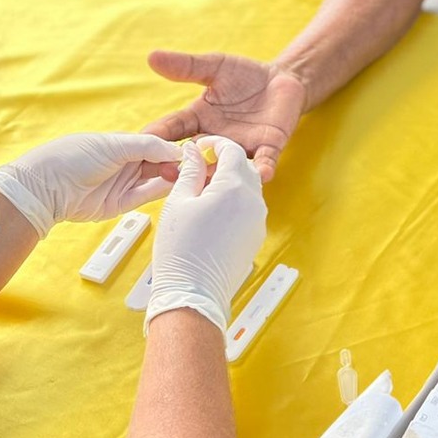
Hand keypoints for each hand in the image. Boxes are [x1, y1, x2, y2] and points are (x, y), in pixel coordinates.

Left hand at [0, 133, 182, 239]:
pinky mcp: (121, 204)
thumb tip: (177, 150)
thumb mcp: (114, 145)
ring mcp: (124, 183)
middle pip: (161, 161)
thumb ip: (148, 146)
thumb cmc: (74, 157)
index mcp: (123, 142)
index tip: (198, 148)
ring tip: (196, 175)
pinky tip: (179, 185)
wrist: (46, 189)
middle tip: (202, 165)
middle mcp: (126, 162)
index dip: (177, 146)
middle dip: (180, 163)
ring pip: (157, 179)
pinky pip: (147, 196)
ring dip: (175, 177)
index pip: (158, 143)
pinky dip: (163, 191)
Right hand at [144, 50, 306, 182]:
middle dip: (178, 166)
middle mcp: (216, 138)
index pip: (172, 130)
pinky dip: (263, 169)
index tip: (137, 147)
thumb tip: (152, 57)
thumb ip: (187, 66)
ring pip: (225, 167)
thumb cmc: (244, 75)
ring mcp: (242, 146)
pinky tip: (263, 174)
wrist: (281, 78)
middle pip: (193, 157)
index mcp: (199, 119)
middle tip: (163, 172)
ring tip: (206, 181)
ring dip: (216, 175)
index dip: (156, 138)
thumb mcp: (214, 66)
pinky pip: (265, 161)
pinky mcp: (269, 146)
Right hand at [146, 136, 267, 334]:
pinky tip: (212, 212)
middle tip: (200, 167)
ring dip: (230, 182)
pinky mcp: (256, 236)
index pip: (233, 150)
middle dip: (225, 162)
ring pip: (249, 188)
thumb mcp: (179, 201)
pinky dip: (235, 202)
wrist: (193, 293)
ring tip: (202, 192)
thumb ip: (191, 171)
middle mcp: (254, 202)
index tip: (201, 146)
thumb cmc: (182, 250)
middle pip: (244, 167)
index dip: (216, 144)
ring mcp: (258, 221)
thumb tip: (195, 152)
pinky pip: (249, 209)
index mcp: (235, 187)